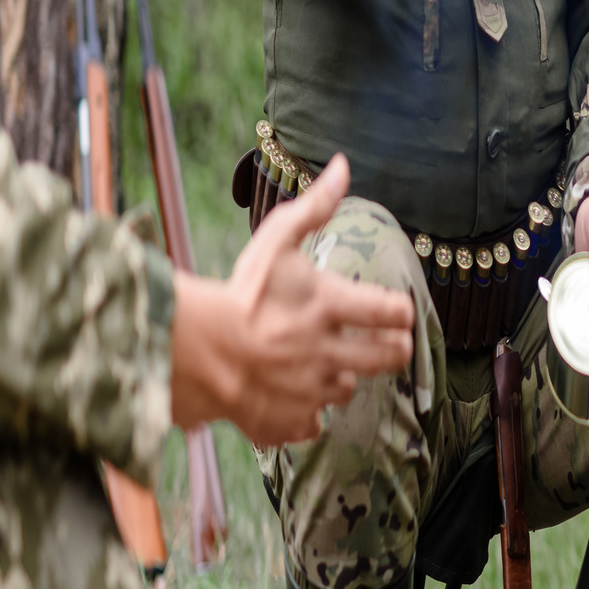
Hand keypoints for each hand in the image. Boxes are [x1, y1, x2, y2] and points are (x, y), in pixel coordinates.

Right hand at [171, 154, 415, 445]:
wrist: (189, 351)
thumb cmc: (236, 292)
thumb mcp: (274, 240)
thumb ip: (313, 207)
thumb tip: (343, 165)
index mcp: (332, 307)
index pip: (395, 311)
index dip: (400, 311)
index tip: (393, 310)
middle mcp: (331, 352)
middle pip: (390, 357)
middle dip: (394, 349)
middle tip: (387, 342)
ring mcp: (311, 391)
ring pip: (347, 389)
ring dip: (340, 376)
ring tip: (320, 362)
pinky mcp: (289, 421)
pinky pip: (312, 422)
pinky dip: (305, 411)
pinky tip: (289, 393)